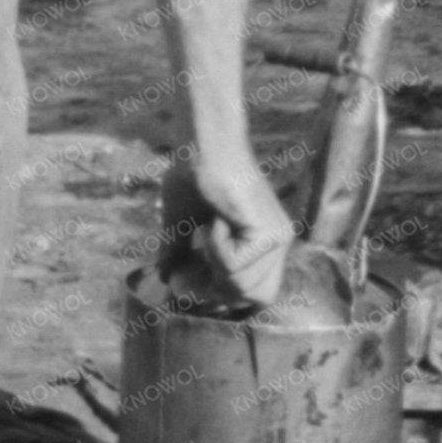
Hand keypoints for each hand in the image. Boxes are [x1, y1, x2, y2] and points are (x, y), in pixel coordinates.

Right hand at [163, 146, 293, 309]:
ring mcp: (277, 238)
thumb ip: (179, 251)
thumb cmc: (193, 174)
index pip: (257, 294)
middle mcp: (278, 243)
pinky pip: (233, 265)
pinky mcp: (268, 233)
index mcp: (265, 242)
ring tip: (207, 229)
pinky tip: (214, 220)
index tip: (195, 278)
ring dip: (213, 264)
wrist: (202, 144)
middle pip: (255, 298)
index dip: (226, 296)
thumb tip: (163, 276)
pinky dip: (214, 248)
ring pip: (241, 286)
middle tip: (198, 260)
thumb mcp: (182, 222)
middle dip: (219, 290)